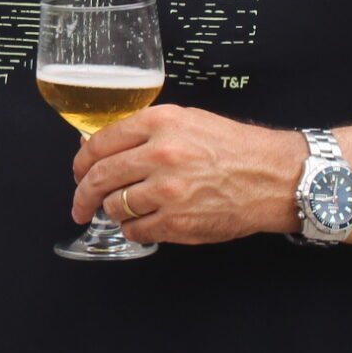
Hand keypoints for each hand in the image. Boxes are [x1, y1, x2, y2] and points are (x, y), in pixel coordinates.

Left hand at [67, 105, 307, 247]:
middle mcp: (161, 154)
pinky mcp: (178, 222)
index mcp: (160, 123)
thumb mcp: (187, 122)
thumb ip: (143, 132)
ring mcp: (168, 191)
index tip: (78, 172)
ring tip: (127, 209)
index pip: (100, 142)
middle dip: (82, 195)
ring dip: (115, 211)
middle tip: (80, 205)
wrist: (273, 176)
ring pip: (115, 206)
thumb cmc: (234, 148)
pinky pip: (136, 231)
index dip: (81, 161)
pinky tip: (146, 223)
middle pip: (99, 177)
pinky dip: (135, 230)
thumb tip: (97, 146)